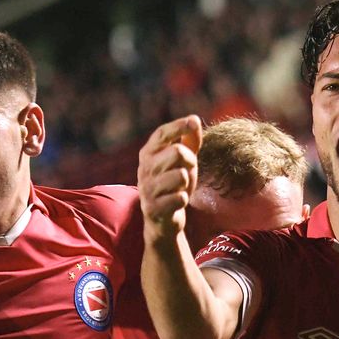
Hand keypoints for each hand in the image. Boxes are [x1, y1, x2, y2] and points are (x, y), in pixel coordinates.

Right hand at [137, 116, 201, 240]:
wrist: (163, 219)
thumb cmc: (174, 184)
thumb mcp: (183, 161)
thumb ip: (189, 141)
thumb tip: (194, 119)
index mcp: (148, 153)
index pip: (161, 133)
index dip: (178, 126)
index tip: (193, 121)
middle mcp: (144, 168)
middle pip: (177, 152)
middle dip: (190, 161)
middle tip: (186, 171)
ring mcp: (147, 188)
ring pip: (180, 175)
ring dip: (187, 182)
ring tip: (180, 188)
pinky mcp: (153, 208)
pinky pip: (180, 197)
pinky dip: (184, 199)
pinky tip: (177, 202)